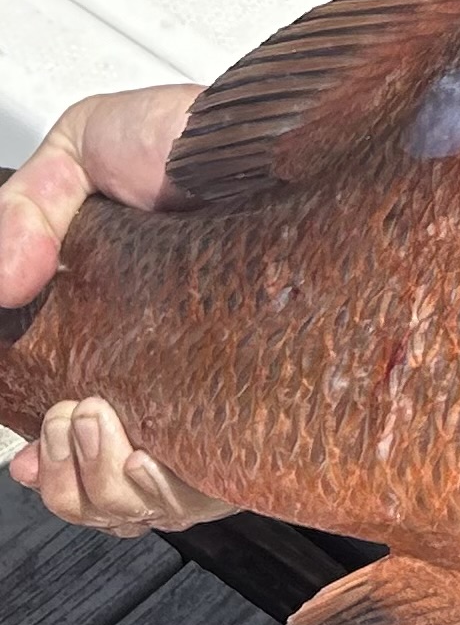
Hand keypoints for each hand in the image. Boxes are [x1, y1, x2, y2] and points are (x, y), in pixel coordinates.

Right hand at [1, 86, 228, 534]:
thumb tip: (1, 282)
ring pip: (156, 500)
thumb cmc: (190, 138)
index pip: (84, 444)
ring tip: (94, 414)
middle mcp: (175, 374)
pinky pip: (216, 483)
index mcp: (124, 341)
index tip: (29, 460)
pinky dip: (165, 486)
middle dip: (74, 482)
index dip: (53, 470)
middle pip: (114, 491)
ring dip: (104, 483)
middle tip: (72, 413)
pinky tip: (144, 450)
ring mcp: (220, 387)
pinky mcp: (264, 394)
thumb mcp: (80, 156)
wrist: (269, 124)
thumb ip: (25, 214)